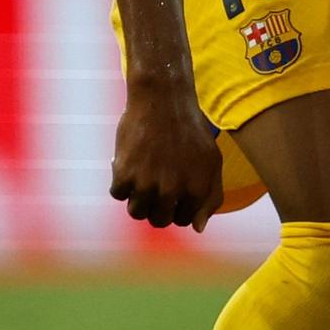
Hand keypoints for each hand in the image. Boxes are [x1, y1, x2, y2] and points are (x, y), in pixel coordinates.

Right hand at [111, 85, 228, 229]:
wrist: (162, 100)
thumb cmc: (190, 131)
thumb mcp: (211, 161)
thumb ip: (210, 196)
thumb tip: (197, 229)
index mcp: (197, 189)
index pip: (183, 220)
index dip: (177, 208)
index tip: (172, 192)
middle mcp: (172, 190)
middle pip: (158, 220)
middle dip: (156, 207)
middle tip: (155, 184)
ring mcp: (147, 183)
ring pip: (136, 212)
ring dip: (138, 197)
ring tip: (142, 176)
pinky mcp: (124, 173)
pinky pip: (117, 193)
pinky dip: (121, 181)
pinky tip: (129, 162)